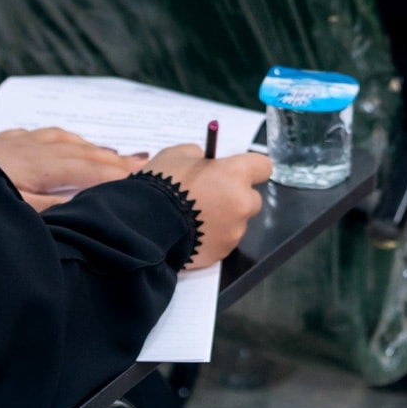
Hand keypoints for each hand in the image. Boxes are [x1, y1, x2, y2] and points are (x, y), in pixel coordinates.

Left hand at [0, 127, 144, 210]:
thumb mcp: (14, 211)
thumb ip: (53, 208)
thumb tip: (89, 204)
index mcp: (39, 165)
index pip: (89, 169)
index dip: (118, 174)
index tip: (145, 175)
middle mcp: (31, 148)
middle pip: (81, 152)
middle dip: (113, 158)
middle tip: (143, 162)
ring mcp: (13, 142)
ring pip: (61, 139)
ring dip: (88, 146)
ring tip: (109, 152)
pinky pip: (38, 134)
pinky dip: (58, 137)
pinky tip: (58, 140)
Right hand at [141, 146, 271, 268]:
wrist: (143, 225)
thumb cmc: (161, 184)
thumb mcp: (176, 154)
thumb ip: (199, 156)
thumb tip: (207, 162)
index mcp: (235, 174)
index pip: (263, 166)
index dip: (251, 167)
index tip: (237, 170)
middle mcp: (242, 203)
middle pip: (253, 198)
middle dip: (237, 196)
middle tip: (211, 195)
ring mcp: (234, 231)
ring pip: (238, 222)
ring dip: (224, 218)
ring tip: (194, 218)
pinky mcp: (222, 253)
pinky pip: (224, 241)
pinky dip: (213, 237)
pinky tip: (191, 232)